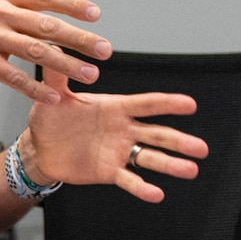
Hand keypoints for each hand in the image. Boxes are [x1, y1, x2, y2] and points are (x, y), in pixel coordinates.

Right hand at [0, 0, 111, 103]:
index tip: (96, 15)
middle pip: (46, 25)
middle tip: (105, 50)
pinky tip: (54, 96)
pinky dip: (36, 88)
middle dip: (81, 38)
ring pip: (35, 52)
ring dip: (67, 65)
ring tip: (91, 75)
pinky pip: (13, 77)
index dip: (72, 5)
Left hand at [26, 70, 206, 202]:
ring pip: (150, 157)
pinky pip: (129, 180)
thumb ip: (57, 76)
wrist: (40, 147)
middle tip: (200, 148)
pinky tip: (157, 193)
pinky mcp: (110, 171)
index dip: (167, 104)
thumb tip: (55, 46)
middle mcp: (123, 130)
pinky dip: (142, 187)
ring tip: (191, 169)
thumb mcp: (54, 96)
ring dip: (170, 164)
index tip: (190, 104)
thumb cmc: (51, 118)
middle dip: (179, 141)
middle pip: (156, 134)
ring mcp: (119, 151)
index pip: (146, 104)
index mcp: (115, 108)